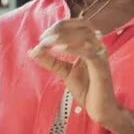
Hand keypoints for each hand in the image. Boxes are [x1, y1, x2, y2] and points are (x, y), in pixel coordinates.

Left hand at [29, 18, 133, 133]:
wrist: (100, 109)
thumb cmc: (86, 89)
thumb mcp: (64, 72)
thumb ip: (50, 61)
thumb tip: (32, 51)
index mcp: (91, 44)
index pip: (77, 24)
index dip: (58, 27)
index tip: (42, 38)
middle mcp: (98, 46)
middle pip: (82, 25)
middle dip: (60, 28)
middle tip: (44, 39)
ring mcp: (101, 55)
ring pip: (84, 36)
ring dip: (63, 37)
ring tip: (47, 44)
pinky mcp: (101, 66)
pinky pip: (87, 52)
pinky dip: (71, 48)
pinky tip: (58, 49)